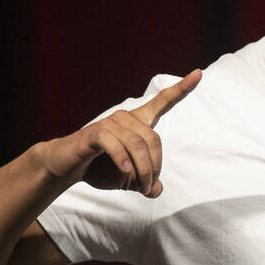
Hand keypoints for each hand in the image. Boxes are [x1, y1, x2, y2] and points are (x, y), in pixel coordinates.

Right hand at [34, 70, 201, 197]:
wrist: (66, 165)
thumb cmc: (100, 167)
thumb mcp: (129, 178)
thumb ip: (146, 182)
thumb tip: (157, 191)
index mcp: (138, 122)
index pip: (163, 101)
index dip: (182, 88)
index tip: (199, 73)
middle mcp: (125, 117)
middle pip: (153, 140)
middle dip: (154, 167)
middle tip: (147, 187)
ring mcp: (109, 123)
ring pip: (137, 145)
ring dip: (141, 170)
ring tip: (137, 187)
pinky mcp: (93, 133)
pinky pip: (115, 145)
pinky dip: (123, 161)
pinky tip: (126, 173)